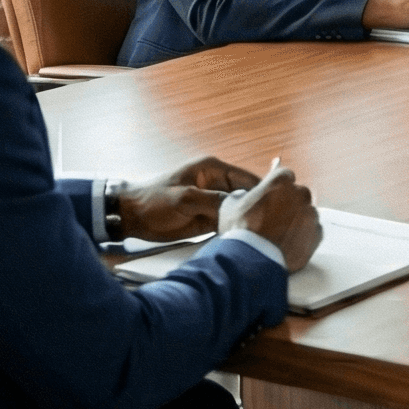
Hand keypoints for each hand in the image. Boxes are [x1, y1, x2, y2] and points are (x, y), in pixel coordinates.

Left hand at [117, 155, 261, 242]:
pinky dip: (234, 229)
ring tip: (262, 234)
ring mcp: (213, 201)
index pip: (247, 179)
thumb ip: (213, 200)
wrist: (131, 217)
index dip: (262, 191)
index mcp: (213, 170)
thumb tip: (241, 205)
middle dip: (256, 208)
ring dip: (246, 220)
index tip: (278, 206)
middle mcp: (217, 183)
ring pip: (238, 210)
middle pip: (246, 195)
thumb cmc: (154, 201)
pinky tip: (245, 239)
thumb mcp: (184, 199)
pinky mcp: (208, 217)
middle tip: (271, 225)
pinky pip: (228, 222)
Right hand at [219, 161, 321, 272]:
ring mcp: (311, 214)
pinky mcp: (317, 234)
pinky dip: (303, 236)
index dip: (277, 186)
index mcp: (280, 181)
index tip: (272, 194)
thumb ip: (242, 196)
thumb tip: (243, 197)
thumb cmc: (239, 232)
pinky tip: (288, 244)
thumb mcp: (229, 207)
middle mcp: (300, 194)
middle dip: (288, 203)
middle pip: (298, 194)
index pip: (284, 175)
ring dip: (296, 220)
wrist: (252, 262)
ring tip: (279, 235)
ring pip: (306, 213)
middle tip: (273, 218)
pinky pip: (312, 231)